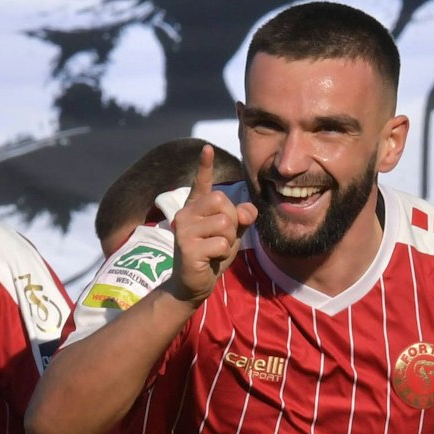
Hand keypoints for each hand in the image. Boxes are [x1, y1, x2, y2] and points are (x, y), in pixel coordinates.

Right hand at [165, 145, 257, 303]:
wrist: (193, 284)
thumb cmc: (211, 256)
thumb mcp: (231, 235)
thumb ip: (241, 219)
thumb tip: (249, 209)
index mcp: (195, 207)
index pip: (202, 183)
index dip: (205, 166)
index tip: (207, 149)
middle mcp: (186, 214)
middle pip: (223, 202)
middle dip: (231, 222)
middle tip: (220, 239)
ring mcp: (184, 229)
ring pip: (225, 223)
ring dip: (228, 240)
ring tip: (214, 250)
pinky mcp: (187, 247)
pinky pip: (221, 243)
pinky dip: (222, 254)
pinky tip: (209, 260)